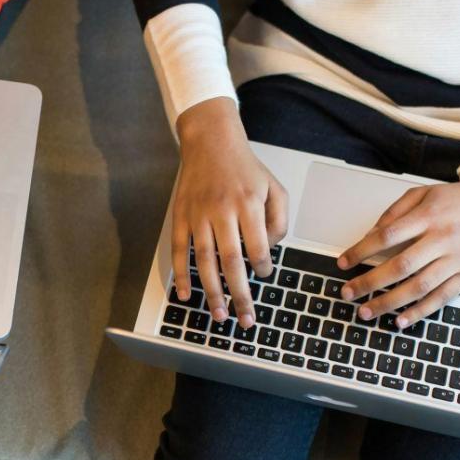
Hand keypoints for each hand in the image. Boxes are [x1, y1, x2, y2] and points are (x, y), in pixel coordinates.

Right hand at [171, 97, 288, 328]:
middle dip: (240, 294)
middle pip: (232, 261)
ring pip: (204, 261)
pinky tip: (186, 295)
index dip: (263, 266)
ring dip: (212, 291)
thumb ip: (279, 219)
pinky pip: (179, 251)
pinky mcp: (181, 216)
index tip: (264, 274)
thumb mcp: (274, 186)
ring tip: (219, 315)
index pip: (258, 247)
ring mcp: (198, 215)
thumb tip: (269, 250)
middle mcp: (222, 211)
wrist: (210, 140)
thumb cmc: (245, 167)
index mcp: (248, 203)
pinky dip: (182, 275)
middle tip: (245, 319)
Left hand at [339, 168, 459, 328]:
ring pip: (419, 286)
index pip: (387, 236)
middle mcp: (443, 238)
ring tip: (366, 312)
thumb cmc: (459, 199)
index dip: (361, 251)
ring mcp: (457, 259)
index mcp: (429, 216)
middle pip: (400, 266)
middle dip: (369, 283)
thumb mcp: (425, 193)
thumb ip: (395, 211)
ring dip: (389, 303)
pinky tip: (400, 320)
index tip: (343, 263)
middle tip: (347, 294)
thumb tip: (370, 235)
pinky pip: (441, 298)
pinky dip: (420, 312)